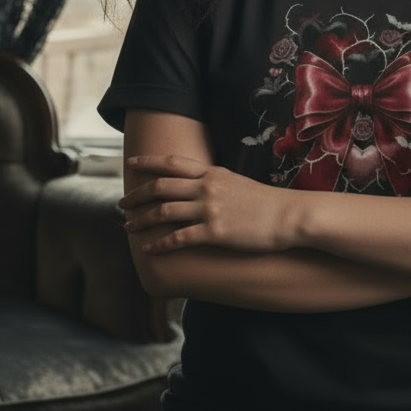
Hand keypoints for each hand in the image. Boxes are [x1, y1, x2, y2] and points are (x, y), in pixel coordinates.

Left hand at [120, 154, 296, 253]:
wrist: (288, 216)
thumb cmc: (267, 202)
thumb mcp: (238, 182)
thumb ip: (216, 182)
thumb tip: (200, 185)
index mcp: (212, 173)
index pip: (172, 163)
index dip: (148, 162)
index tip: (131, 162)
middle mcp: (207, 188)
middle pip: (161, 187)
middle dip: (137, 195)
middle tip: (122, 204)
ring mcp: (210, 209)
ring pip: (164, 212)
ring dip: (142, 220)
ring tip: (129, 227)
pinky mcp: (215, 232)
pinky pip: (179, 238)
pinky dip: (160, 244)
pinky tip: (149, 248)